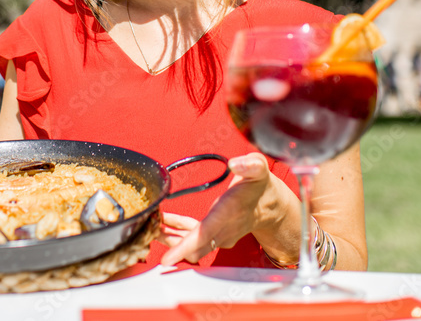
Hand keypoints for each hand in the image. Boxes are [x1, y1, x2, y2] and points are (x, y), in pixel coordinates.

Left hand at [159, 152, 295, 265]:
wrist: (271, 205)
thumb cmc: (261, 186)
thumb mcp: (259, 168)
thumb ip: (250, 164)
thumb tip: (236, 163)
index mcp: (229, 212)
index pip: (205, 233)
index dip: (185, 246)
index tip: (168, 257)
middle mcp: (224, 229)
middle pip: (193, 246)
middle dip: (169, 242)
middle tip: (148, 230)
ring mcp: (220, 236)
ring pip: (192, 246)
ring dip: (171, 238)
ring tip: (152, 225)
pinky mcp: (215, 236)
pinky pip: (194, 240)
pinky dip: (178, 233)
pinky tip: (166, 222)